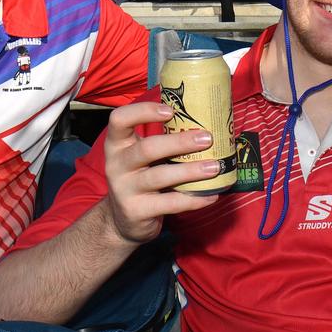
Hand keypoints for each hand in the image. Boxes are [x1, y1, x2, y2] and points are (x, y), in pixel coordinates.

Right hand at [102, 101, 221, 245]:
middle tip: (207, 138)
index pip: (119, 119)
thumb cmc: (141, 177)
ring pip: (160, 176)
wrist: (123, 220)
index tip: (170, 111)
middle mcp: (116, 164)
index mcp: (117, 144)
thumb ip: (162, 142)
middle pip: (147, 148)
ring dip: (191, 171)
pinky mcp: (136, 211)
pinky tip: (211, 195)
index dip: (143, 111)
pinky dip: (194, 199)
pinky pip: (170, 203)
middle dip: (180, 142)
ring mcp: (124, 189)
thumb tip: (204, 125)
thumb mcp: (142, 157)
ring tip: (215, 167)